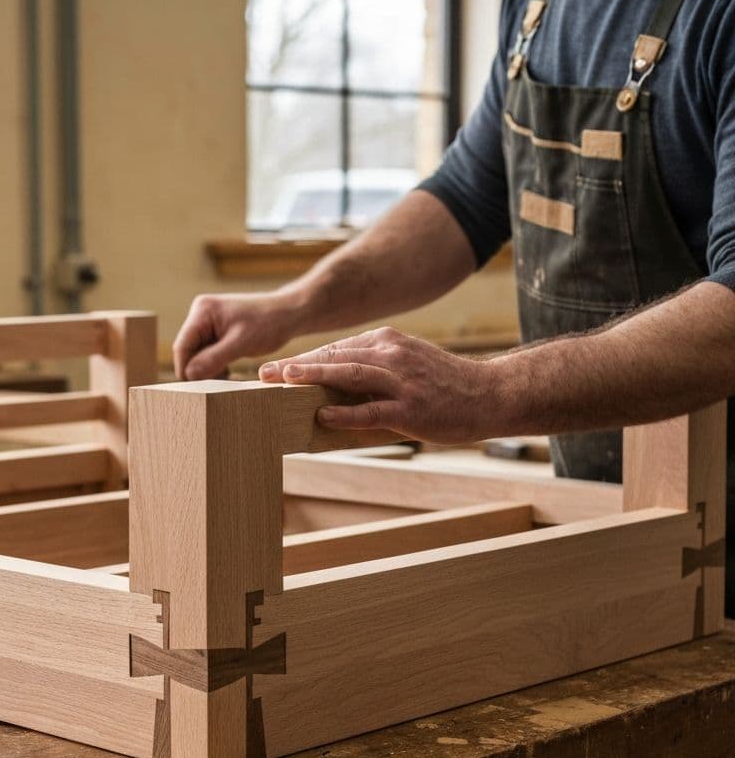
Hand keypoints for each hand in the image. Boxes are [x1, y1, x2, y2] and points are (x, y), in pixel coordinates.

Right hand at [173, 293, 299, 379]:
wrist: (288, 313)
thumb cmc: (269, 323)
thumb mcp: (241, 344)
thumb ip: (213, 358)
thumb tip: (189, 374)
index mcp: (203, 311)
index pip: (182, 346)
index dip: (187, 369)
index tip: (199, 389)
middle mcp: (200, 314)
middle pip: (188, 351)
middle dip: (199, 369)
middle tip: (216, 384)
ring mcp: (207, 322)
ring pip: (197, 354)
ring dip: (207, 368)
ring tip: (226, 375)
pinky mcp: (215, 331)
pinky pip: (206, 353)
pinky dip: (214, 364)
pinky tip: (228, 370)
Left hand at [258, 327, 508, 444]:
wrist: (491, 394)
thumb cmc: (444, 384)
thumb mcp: (408, 362)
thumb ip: (373, 367)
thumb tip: (333, 384)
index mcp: (389, 342)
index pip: (338, 349)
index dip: (305, 359)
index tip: (278, 368)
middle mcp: (393, 356)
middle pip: (337, 357)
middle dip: (298, 366)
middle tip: (266, 374)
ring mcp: (402, 382)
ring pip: (350, 375)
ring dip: (314, 378)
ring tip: (285, 383)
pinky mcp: (411, 410)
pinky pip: (372, 411)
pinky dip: (345, 413)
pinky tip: (321, 415)